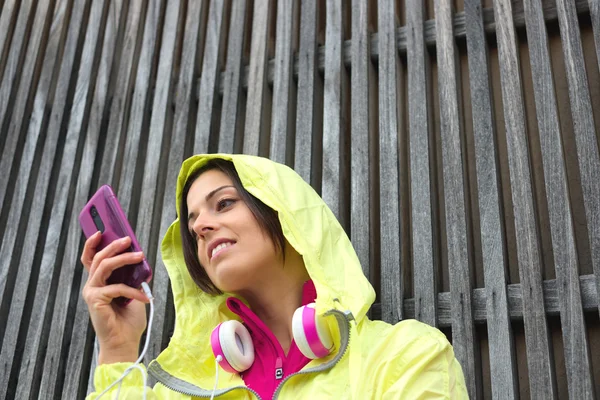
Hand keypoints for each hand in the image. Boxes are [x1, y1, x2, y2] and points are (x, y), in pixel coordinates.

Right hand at [81, 233, 149, 363]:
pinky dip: (133, 291)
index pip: (91, 259)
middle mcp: (92, 285)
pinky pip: (116, 287)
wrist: (124, 343)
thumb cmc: (128, 320)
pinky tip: (145, 298)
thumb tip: (140, 260)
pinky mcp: (95, 300)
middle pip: (99, 258)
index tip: (101, 230)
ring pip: (104, 266)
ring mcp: (92, 292)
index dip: (93, 244)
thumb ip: (132, 278)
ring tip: (139, 255)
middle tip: (128, 239)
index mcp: (99, 282)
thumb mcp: (134, 293)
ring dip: (123, 258)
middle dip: (113, 245)